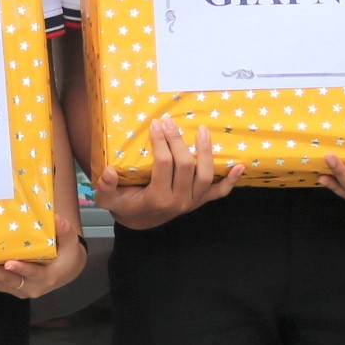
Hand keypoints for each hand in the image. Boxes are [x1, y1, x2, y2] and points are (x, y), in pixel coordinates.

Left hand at [0, 216, 86, 298]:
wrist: (66, 269)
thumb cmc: (67, 254)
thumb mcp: (69, 243)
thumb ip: (64, 231)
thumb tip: (57, 218)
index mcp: (46, 277)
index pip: (33, 273)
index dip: (21, 269)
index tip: (10, 263)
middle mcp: (31, 287)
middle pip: (9, 281)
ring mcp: (19, 289)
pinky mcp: (10, 287)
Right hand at [94, 118, 243, 229]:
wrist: (139, 221)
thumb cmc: (124, 205)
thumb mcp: (107, 200)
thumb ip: (104, 187)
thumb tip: (108, 171)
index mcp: (157, 198)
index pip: (164, 165)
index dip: (160, 142)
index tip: (155, 125)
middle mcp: (179, 201)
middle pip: (185, 165)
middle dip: (178, 140)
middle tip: (169, 122)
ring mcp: (193, 202)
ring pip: (205, 175)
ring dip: (206, 151)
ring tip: (202, 130)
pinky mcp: (200, 201)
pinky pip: (219, 192)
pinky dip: (231, 180)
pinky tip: (239, 166)